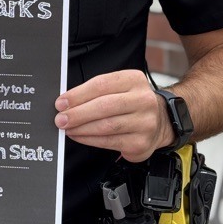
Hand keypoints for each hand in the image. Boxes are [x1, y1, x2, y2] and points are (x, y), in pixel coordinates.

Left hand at [54, 70, 172, 162]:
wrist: (162, 121)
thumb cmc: (132, 102)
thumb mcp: (120, 87)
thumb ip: (96, 91)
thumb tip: (67, 101)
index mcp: (134, 80)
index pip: (101, 85)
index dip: (78, 94)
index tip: (62, 102)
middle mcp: (143, 100)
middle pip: (104, 106)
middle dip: (78, 114)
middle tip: (60, 118)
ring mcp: (145, 123)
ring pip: (106, 126)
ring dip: (81, 128)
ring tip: (68, 128)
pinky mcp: (141, 143)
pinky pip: (109, 142)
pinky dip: (90, 140)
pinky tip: (80, 136)